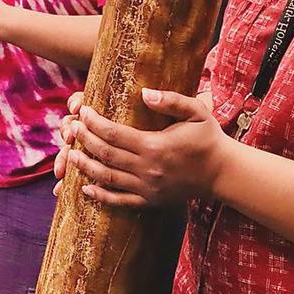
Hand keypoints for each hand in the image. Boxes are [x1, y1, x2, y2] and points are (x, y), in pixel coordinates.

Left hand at [52, 87, 229, 207]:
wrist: (223, 173)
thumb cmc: (209, 138)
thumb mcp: (196, 111)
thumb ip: (171, 100)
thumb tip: (144, 93)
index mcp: (155, 146)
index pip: (114, 133)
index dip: (94, 122)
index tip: (83, 111)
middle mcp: (147, 169)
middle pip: (106, 154)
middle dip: (85, 140)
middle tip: (72, 127)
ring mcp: (147, 188)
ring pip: (107, 178)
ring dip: (85, 166)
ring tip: (70, 154)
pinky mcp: (150, 201)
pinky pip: (119, 200)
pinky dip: (100, 195)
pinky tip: (86, 188)